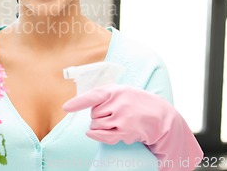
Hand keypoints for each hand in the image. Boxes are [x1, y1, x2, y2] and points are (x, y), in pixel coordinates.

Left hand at [63, 84, 202, 170]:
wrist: (161, 116)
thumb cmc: (137, 103)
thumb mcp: (123, 92)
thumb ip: (105, 97)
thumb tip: (88, 120)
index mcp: (115, 90)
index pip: (93, 96)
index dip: (78, 102)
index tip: (65, 108)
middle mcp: (118, 102)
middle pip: (93, 114)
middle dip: (98, 117)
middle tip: (112, 116)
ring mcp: (122, 116)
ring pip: (97, 126)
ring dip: (100, 127)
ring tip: (115, 124)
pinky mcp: (126, 130)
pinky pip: (104, 136)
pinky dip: (99, 136)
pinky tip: (100, 134)